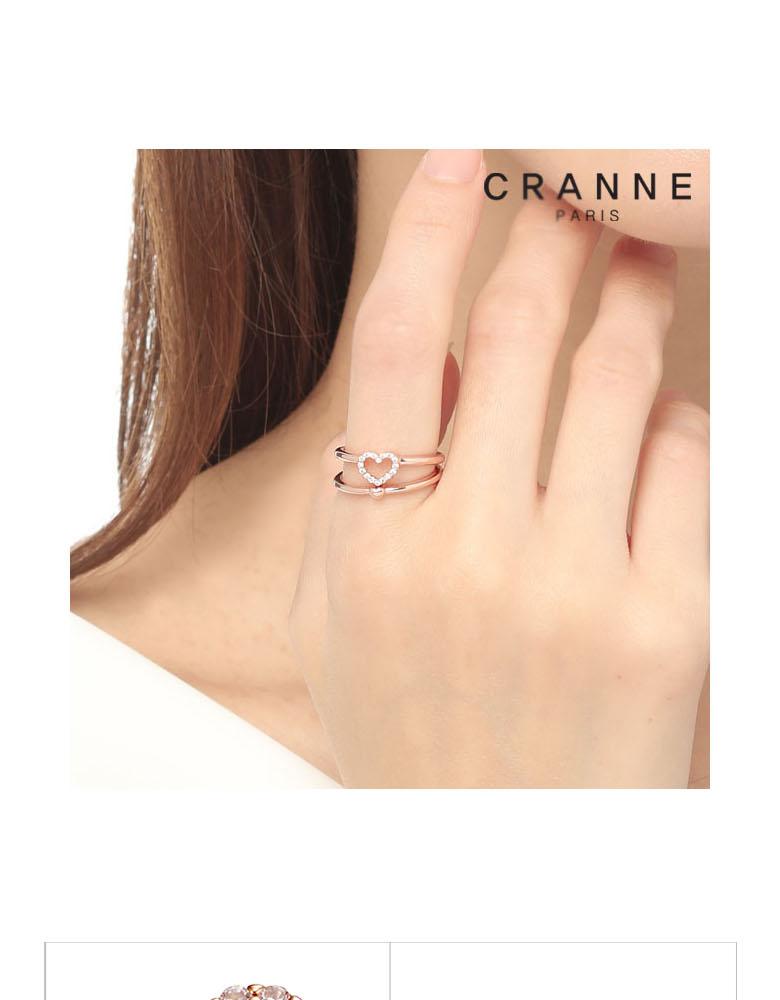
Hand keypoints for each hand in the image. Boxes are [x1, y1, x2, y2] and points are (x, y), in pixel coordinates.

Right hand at [291, 149, 708, 787]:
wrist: (500, 864)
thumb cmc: (411, 733)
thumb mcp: (336, 618)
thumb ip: (355, 487)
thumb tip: (421, 363)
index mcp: (372, 551)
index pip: (395, 345)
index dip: (430, 235)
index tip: (461, 167)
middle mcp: (468, 557)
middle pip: (516, 342)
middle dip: (551, 247)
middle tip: (574, 204)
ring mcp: (574, 588)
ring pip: (618, 385)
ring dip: (631, 302)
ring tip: (640, 263)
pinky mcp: (668, 622)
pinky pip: (686, 464)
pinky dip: (678, 419)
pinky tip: (664, 417)